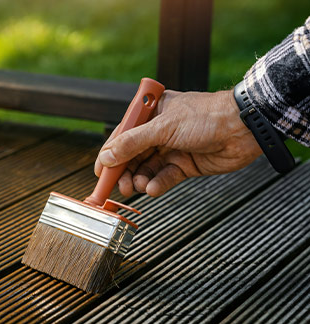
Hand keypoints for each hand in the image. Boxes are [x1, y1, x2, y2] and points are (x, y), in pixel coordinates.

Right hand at [95, 89, 262, 196]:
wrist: (244, 128)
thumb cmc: (206, 116)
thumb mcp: (163, 127)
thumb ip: (132, 143)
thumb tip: (107, 156)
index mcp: (150, 114)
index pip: (121, 137)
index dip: (109, 156)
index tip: (100, 174)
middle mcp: (158, 132)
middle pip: (131, 156)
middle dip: (123, 172)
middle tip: (118, 187)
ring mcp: (171, 149)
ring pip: (146, 169)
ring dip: (139, 179)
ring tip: (138, 186)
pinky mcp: (184, 165)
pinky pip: (163, 177)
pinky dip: (156, 184)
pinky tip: (153, 188)